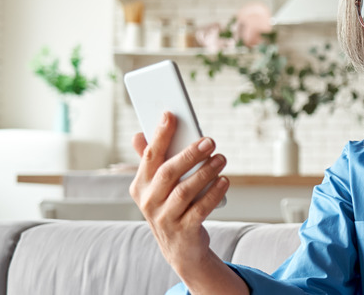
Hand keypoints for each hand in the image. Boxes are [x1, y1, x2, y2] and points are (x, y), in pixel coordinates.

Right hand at [129, 111, 236, 287]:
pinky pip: (200, 209)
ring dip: (206, 172)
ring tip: (221, 158)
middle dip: (190, 154)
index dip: (159, 135)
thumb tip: (138, 134)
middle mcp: (148, 202)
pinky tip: (224, 180)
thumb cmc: (170, 207)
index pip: (149, 156)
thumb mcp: (156, 187)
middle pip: (168, 172)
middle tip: (210, 140)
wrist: (179, 248)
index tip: (171, 114)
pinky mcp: (183, 231)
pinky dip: (213, 193)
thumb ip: (150, 161)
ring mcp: (164, 218)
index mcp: (140, 186)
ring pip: (185, 191)